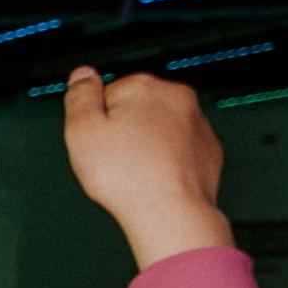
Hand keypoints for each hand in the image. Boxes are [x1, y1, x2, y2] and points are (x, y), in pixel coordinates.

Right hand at [60, 68, 233, 270]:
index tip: (96, 141)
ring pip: (159, 128)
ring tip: (134, 171)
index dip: (95, 120)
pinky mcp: (207, 148)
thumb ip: (79, 97)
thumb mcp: (81, 132)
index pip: (108, 93)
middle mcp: (176, 98)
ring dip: (145, 144)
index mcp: (144, 87)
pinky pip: (178, 148)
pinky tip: (153, 177)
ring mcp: (196, 123)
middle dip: (122, 129)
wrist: (170, 212)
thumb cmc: (127, 177)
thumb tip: (83, 75)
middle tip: (112, 159)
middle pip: (136, 108)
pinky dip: (165, 159)